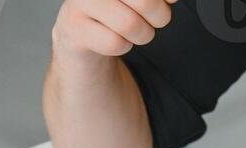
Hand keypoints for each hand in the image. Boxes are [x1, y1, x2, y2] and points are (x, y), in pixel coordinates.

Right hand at [52, 0, 176, 59]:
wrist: (77, 34)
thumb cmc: (113, 10)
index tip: (170, 2)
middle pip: (145, 2)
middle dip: (159, 16)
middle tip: (158, 19)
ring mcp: (80, 4)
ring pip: (130, 25)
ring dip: (143, 34)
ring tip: (139, 32)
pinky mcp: (75, 31)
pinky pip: (115, 43)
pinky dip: (124, 46)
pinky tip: (118, 39)